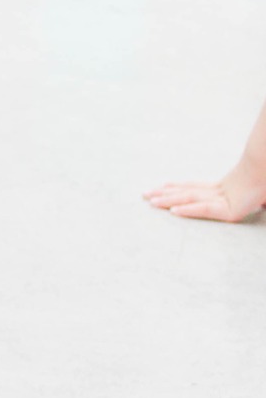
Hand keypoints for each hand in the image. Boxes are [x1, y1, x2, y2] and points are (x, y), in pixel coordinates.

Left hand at [143, 172, 265, 221]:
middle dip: (165, 194)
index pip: (197, 188)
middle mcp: (222, 191)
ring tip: (150, 200)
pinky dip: (190, 210)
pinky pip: (206, 209)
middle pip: (188, 192)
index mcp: (228, 187)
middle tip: (144, 194)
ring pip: (191, 199)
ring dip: (169, 200)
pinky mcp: (231, 210)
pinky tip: (174, 211)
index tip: (162, 186)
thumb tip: (261, 202)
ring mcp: (226, 198)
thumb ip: (258, 199)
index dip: (178, 187)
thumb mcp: (258, 193)